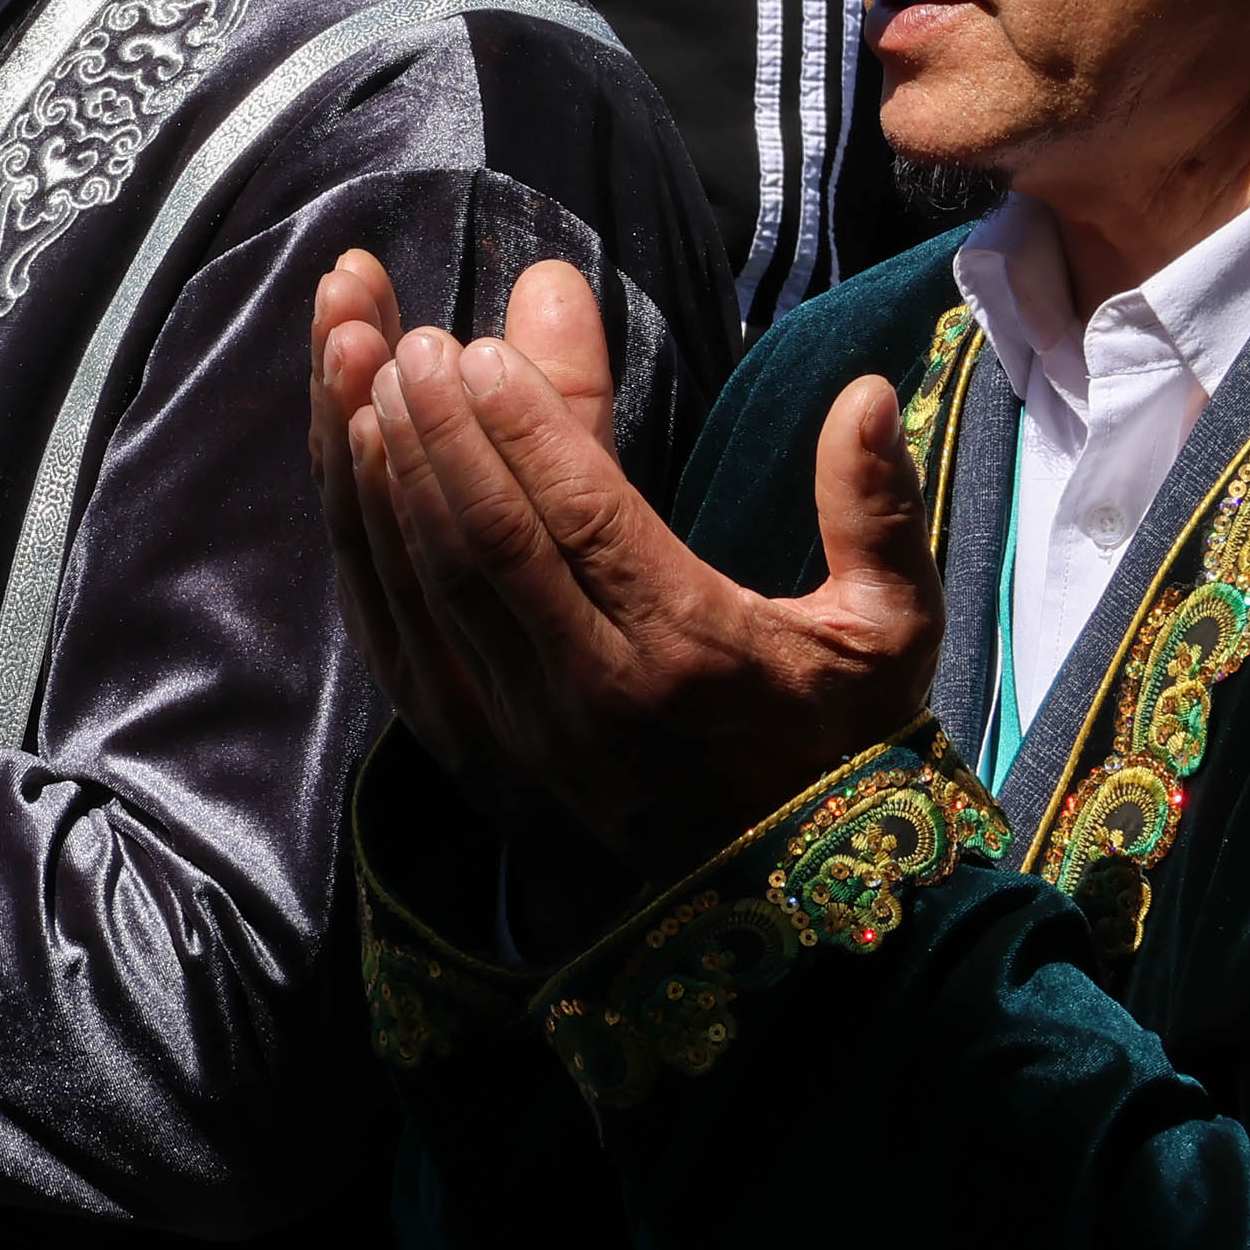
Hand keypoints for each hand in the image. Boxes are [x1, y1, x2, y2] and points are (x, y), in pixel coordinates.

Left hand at [322, 254, 937, 883]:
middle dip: (442, 435)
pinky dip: (378, 546)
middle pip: (494, 544)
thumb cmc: (837, 745)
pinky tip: (357, 475)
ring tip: (371, 378)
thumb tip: (866, 393)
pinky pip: (413, 632)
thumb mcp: (891, 635)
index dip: (528, 432)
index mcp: (691, 651)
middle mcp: (593, 690)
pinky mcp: (485, 742)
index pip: (587, 523)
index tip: (481, 350)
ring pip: (438, 583)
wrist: (777, 903)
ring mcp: (527, 722)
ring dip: (397, 478)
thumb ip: (877, 512)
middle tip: (410, 345)